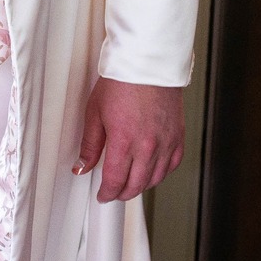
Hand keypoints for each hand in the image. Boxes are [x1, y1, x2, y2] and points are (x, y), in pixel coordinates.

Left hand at [74, 77, 183, 201]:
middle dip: (122, 193)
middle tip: (113, 193)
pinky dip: (160, 173)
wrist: (147, 64)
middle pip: (135, 185)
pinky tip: (151, 171)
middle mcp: (147, 146)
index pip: (115, 181)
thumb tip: (82, 167)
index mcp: (124, 141)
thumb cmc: (120, 82)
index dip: (107, 193)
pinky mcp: (178, 136)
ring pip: (155, 179)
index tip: (102, 195)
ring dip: (141, 185)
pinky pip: (171, 165)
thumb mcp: (95, 112)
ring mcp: (165, 142)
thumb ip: (90, 144)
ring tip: (130, 183)